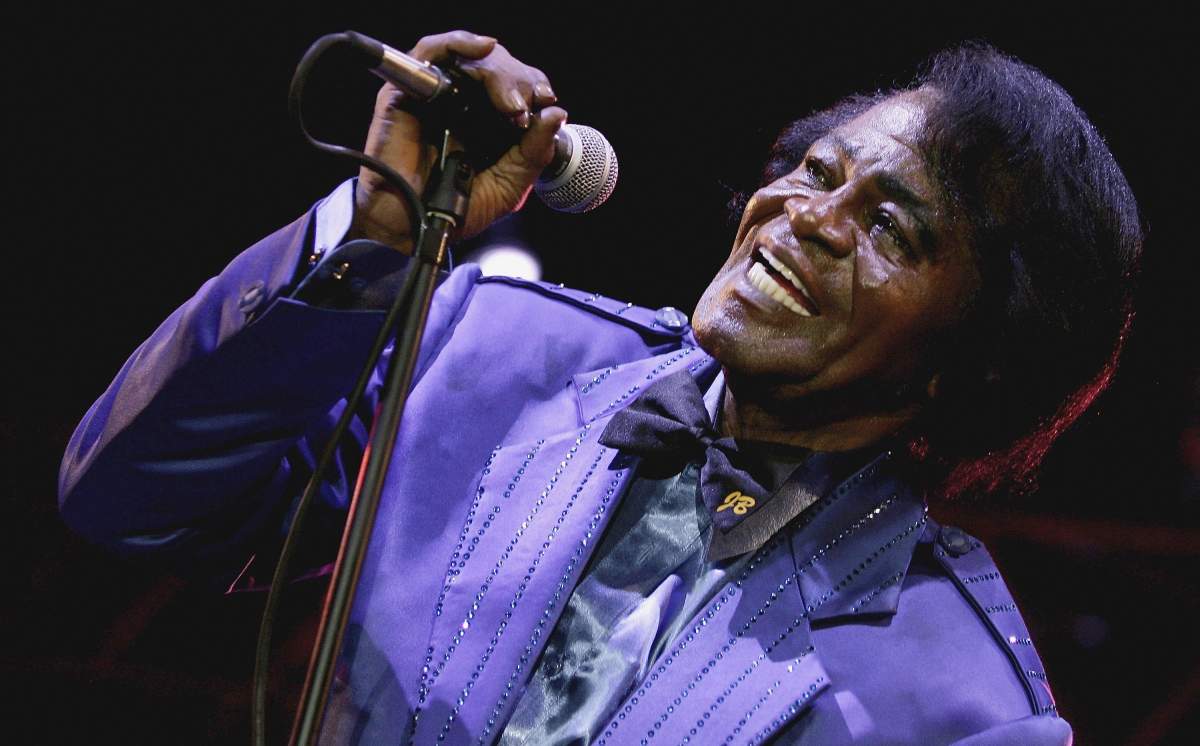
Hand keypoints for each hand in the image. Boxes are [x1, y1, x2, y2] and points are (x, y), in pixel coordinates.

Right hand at [349, 30, 566, 251]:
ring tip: (510, 102)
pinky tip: (484, 49)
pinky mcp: (406, 94)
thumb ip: (534, 152)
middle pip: (498, 67)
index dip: (535, 86)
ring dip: (498, 71)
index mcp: (489, 122)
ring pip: (471, 58)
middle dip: (520, 81)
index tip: (547, 101)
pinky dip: (458, 43)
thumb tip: (556, 114)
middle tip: (522, 109)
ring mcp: (435, 96)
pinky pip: (430, 52)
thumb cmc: (456, 211)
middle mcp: (464, 104)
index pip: (518, 85)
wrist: (414, 228)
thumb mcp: (510, 185)